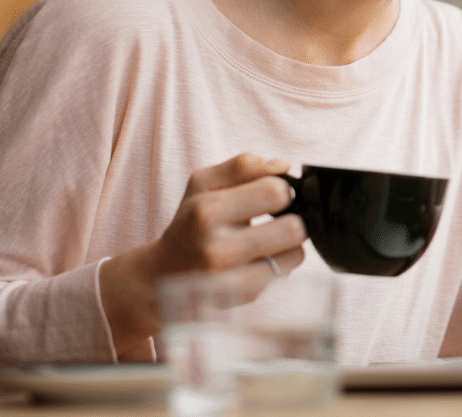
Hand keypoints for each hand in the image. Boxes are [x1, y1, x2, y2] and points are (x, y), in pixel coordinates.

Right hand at [100, 153, 306, 353]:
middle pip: (293, 228)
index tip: (272, 192)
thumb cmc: (192, 221)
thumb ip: (243, 166)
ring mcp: (233, 279)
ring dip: (290, 240)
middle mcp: (218, 250)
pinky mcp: (245, 296)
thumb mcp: (204, 184)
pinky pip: (288, 269)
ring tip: (270, 235)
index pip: (275, 192)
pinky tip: (262, 255)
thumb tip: (283, 166)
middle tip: (277, 215)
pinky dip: (282, 259)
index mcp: (206, 213)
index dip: (282, 187)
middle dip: (292, 216)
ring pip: (296, 251)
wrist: (165, 273)